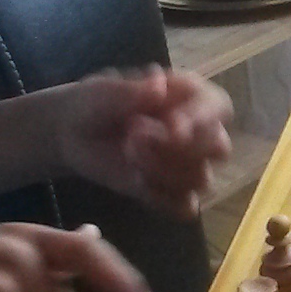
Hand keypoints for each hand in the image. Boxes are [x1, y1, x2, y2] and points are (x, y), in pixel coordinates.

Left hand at [53, 67, 233, 214]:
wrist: (71, 132)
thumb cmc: (94, 103)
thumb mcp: (104, 92)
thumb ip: (131, 91)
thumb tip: (160, 84)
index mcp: (189, 97)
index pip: (218, 107)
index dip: (202, 119)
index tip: (171, 126)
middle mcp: (196, 131)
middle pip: (220, 148)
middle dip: (179, 149)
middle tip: (133, 139)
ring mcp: (185, 164)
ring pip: (202, 179)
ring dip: (164, 172)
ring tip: (128, 155)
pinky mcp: (170, 191)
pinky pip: (186, 206)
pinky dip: (163, 199)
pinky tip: (138, 183)